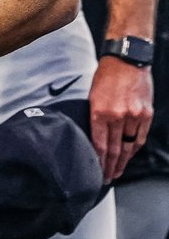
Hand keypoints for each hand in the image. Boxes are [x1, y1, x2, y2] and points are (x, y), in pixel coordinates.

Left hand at [89, 54, 153, 180]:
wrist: (126, 60)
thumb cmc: (106, 76)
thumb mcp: (92, 96)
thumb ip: (94, 117)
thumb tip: (94, 137)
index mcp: (100, 111)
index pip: (99, 144)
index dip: (98, 161)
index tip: (97, 172)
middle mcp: (118, 116)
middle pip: (114, 149)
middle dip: (110, 166)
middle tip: (107, 178)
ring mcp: (134, 116)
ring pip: (128, 146)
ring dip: (122, 161)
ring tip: (117, 171)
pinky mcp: (146, 114)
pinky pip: (140, 137)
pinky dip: (134, 148)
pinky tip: (129, 156)